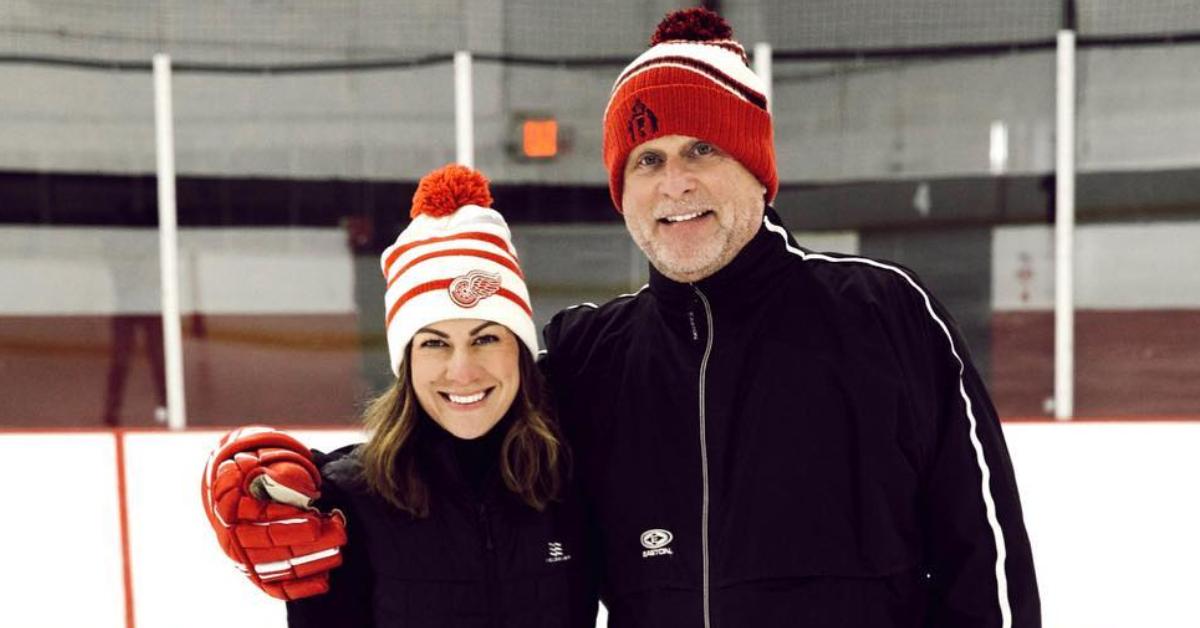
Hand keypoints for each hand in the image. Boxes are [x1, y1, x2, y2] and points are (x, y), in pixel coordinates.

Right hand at [202, 426, 347, 599]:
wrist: (243, 488)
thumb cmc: (260, 471)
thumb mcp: (266, 461)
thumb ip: (281, 472)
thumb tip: (302, 491)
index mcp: (229, 503)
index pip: (259, 515)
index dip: (288, 518)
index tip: (316, 518)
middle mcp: (232, 535)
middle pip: (270, 542)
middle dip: (307, 540)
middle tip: (339, 533)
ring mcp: (243, 557)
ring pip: (275, 566)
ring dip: (310, 562)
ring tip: (338, 551)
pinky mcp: (255, 573)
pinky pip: (275, 586)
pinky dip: (299, 588)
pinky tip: (324, 580)